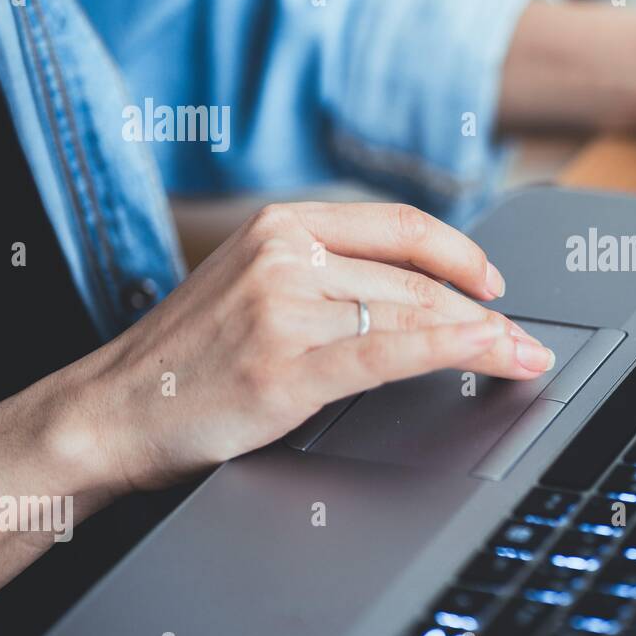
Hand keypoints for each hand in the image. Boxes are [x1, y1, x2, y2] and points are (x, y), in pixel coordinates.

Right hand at [47, 202, 555, 492]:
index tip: (494, 283)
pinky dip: (450, 350)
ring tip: (523, 359)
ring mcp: (284, 309)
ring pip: (414, 314)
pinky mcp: (285, 368)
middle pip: (418, 280)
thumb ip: (324, 272)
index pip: (401, 226)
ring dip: (484, 339)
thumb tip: (416, 290)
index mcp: (282, 225)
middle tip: (525, 342)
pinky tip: (488, 353)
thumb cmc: (188, 355)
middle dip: (486, 314)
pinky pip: (389, 352)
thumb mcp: (251, 283)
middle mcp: (285, 256)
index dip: (462, 253)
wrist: (111, 410)